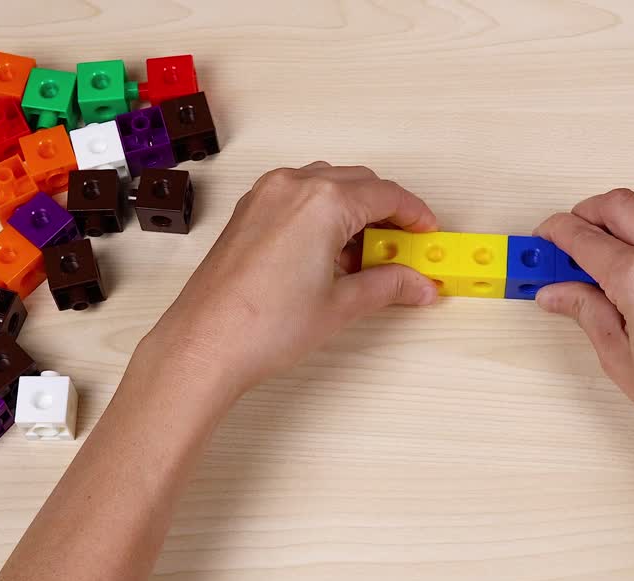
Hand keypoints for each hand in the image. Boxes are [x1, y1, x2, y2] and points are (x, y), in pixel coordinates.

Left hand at [145, 162, 438, 398]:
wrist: (206, 344)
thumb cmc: (262, 325)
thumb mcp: (342, 306)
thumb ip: (388, 286)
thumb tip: (418, 284)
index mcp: (323, 201)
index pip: (386, 194)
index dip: (415, 214)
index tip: (428, 233)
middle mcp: (292, 187)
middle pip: (358, 183)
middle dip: (387, 212)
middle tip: (404, 249)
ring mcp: (265, 196)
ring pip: (327, 186)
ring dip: (354, 211)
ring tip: (366, 257)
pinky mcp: (248, 212)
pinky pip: (298, 198)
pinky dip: (322, 215)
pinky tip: (330, 254)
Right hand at [535, 190, 633, 473]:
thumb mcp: (620, 359)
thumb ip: (586, 312)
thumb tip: (556, 292)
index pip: (583, 237)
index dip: (553, 236)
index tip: (539, 245)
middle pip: (617, 204)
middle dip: (584, 214)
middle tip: (564, 245)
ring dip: (620, 216)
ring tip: (600, 254)